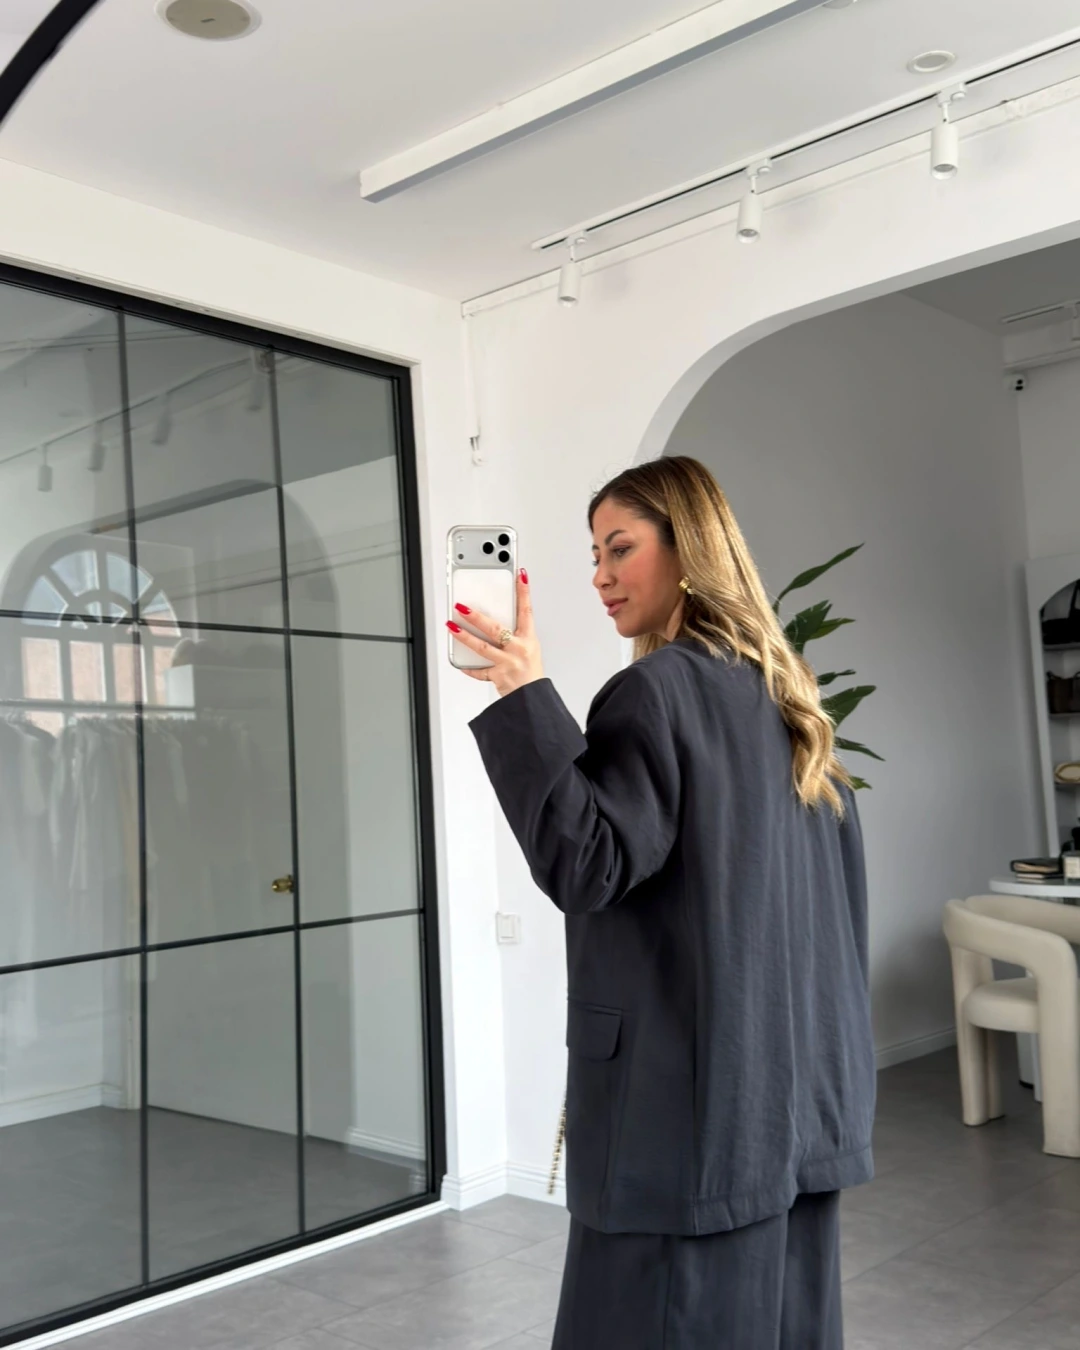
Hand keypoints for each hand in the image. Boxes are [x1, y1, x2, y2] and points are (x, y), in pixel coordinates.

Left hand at [447, 569, 543, 695]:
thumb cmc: (531, 673)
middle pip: (495, 629)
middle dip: (477, 617)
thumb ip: (515, 634)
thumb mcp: (530, 648)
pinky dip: (469, 667)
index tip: (520, 576)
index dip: (524, 592)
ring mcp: (507, 663)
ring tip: (451, 626)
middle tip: (462, 606)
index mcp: (528, 639)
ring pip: (482, 648)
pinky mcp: (497, 676)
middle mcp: (518, 649)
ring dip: (465, 636)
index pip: (526, 611)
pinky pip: (480, 671)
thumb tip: (496, 621)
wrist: (532, 697)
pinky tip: (459, 662)